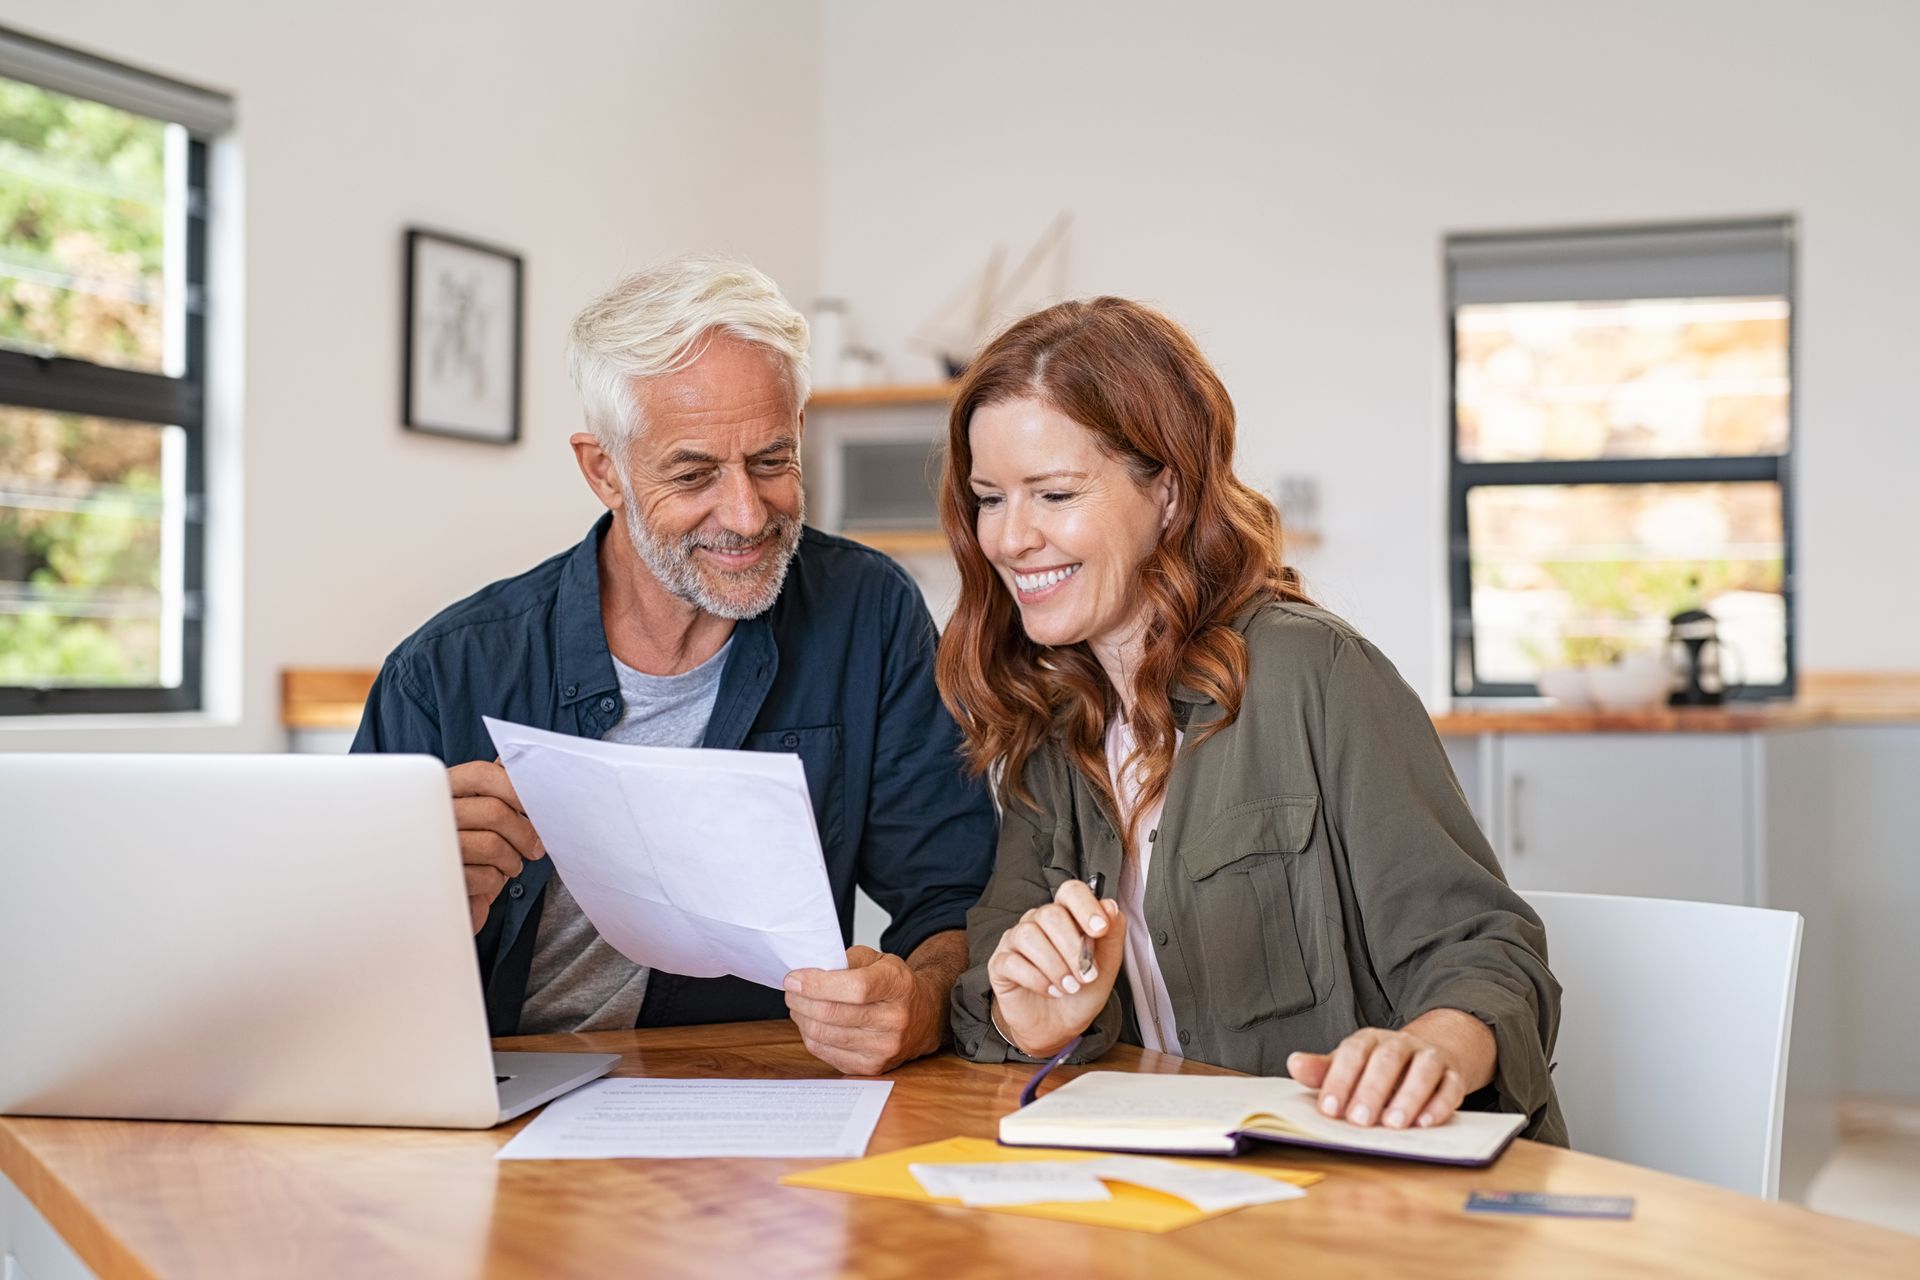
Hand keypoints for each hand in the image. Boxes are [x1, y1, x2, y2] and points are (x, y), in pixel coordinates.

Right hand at [447, 759, 544, 932]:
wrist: (437, 889)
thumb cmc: (467, 842)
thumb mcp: (477, 809)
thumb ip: (495, 782)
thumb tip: (515, 760)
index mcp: (443, 788)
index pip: (482, 775)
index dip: (516, 789)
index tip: (535, 808)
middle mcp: (434, 813)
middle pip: (495, 812)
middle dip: (525, 834)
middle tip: (535, 847)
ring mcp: (432, 846)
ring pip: (493, 846)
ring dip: (512, 860)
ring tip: (510, 865)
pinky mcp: (439, 879)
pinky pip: (484, 876)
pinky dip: (495, 881)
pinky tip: (488, 880)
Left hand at [784, 946, 942, 1075]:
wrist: (924, 1017)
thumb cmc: (894, 986)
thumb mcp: (878, 960)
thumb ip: (846, 961)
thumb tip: (808, 972)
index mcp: (897, 985)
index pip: (854, 988)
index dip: (816, 984)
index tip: (794, 979)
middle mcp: (894, 1019)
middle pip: (832, 1013)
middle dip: (800, 1000)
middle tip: (791, 990)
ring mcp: (883, 1047)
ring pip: (823, 1035)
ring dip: (801, 1017)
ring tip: (799, 1005)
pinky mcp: (870, 1067)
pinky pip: (825, 1052)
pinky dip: (810, 1036)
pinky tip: (811, 1022)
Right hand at [986, 879, 1124, 1057]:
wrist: (1059, 1027)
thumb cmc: (1081, 992)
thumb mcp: (1106, 967)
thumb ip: (1112, 936)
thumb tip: (1110, 906)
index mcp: (1066, 916)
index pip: (1070, 892)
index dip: (1085, 906)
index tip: (1100, 930)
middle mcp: (1038, 922)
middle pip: (1050, 914)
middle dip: (1073, 948)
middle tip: (1087, 976)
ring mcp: (1015, 940)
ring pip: (1028, 935)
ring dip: (1054, 965)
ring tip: (1069, 988)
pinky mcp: (1000, 963)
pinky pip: (1012, 962)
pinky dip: (1036, 979)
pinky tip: (1051, 991)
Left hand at [1286, 1010, 1495, 1129]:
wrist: (1428, 1056)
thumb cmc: (1378, 1069)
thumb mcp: (1348, 1067)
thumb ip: (1323, 1070)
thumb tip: (1294, 1064)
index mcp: (1369, 1041)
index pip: (1353, 1053)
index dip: (1339, 1080)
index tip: (1329, 1110)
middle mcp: (1401, 1044)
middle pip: (1387, 1059)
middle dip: (1372, 1090)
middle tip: (1359, 1121)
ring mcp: (1429, 1057)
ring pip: (1423, 1070)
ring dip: (1408, 1097)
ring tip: (1394, 1124)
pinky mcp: (1453, 1075)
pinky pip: (1450, 1087)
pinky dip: (1439, 1105)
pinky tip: (1425, 1123)